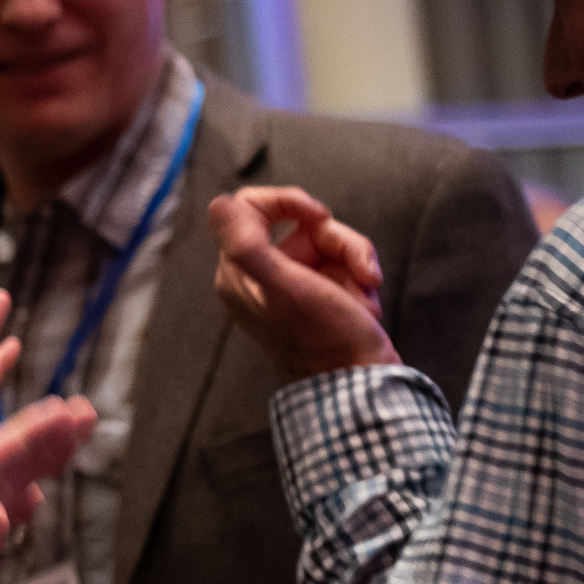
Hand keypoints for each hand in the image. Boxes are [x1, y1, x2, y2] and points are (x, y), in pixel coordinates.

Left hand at [209, 187, 399, 378]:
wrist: (359, 382)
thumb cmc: (323, 339)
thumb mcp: (285, 288)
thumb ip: (247, 246)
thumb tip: (218, 203)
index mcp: (239, 272)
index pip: (250, 206)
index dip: (288, 202)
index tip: (319, 217)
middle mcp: (260, 274)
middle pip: (304, 223)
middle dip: (341, 244)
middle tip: (361, 273)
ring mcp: (292, 282)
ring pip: (331, 241)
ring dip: (358, 265)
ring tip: (364, 298)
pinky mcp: (319, 291)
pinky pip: (344, 263)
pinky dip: (360, 280)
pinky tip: (364, 307)